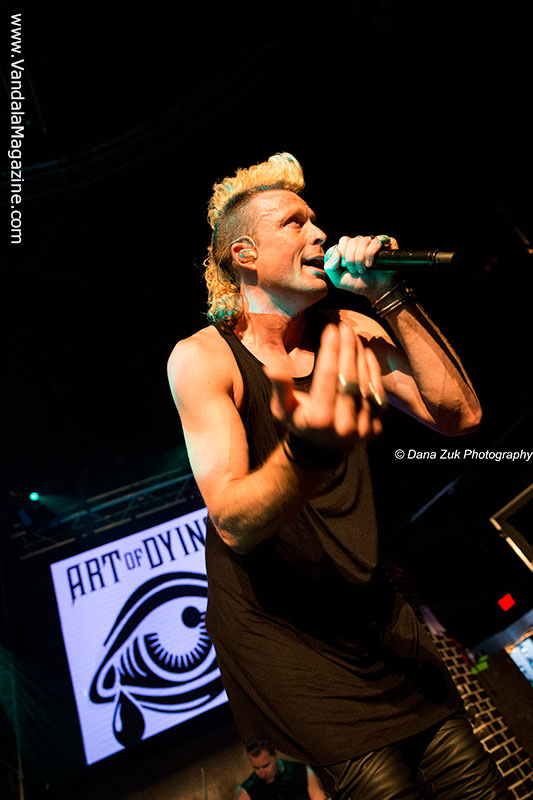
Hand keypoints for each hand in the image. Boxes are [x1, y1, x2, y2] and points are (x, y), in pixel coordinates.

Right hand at [265, 323, 385, 446]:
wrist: (320, 450)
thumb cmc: (298, 421)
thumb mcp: (282, 408)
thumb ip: (280, 387)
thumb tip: (271, 368)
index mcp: (319, 419)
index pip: (328, 376)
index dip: (330, 349)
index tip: (331, 328)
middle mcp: (343, 426)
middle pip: (350, 378)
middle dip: (347, 348)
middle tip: (345, 327)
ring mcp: (362, 428)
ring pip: (366, 385)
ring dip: (361, 357)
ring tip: (354, 336)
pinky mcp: (375, 428)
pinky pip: (378, 395)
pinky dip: (374, 373)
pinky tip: (367, 354)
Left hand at [324, 234, 399, 300]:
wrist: (376, 290)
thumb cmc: (358, 284)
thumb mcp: (338, 279)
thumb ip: (330, 267)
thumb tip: (336, 254)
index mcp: (350, 247)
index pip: (344, 240)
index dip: (344, 254)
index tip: (347, 267)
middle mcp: (362, 243)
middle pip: (352, 241)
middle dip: (352, 259)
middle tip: (356, 270)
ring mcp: (374, 242)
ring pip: (363, 241)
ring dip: (361, 259)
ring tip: (364, 269)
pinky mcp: (387, 244)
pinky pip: (375, 242)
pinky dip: (371, 255)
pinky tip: (371, 265)